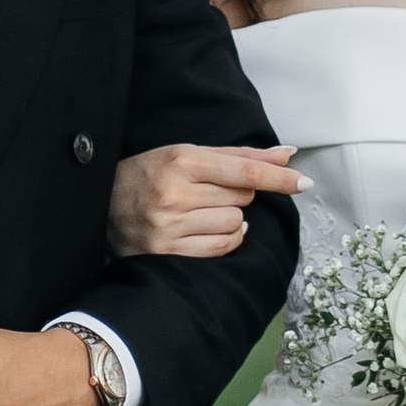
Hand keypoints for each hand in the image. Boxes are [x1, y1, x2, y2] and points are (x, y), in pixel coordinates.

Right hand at [109, 141, 306, 258]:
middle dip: (238, 194)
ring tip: (202, 211)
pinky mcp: (166, 251)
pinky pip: (221, 248)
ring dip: (231, 218)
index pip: (245, 171)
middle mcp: (176, 193)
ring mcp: (170, 225)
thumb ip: (240, 155)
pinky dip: (226, 239)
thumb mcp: (189, 153)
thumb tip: (288, 154)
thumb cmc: (150, 173)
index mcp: (182, 160)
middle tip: (210, 190)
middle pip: (243, 197)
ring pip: (235, 224)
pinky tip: (210, 228)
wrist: (100, 205)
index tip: (304, 182)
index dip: (280, 176)